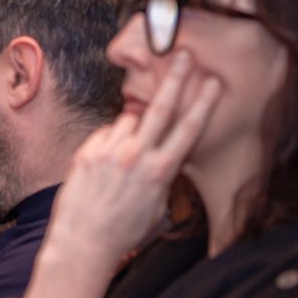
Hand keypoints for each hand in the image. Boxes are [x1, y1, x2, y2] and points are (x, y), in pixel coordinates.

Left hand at [25, 51, 221, 297]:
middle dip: (175, 80)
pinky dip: (109, 142)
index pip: (188, 130)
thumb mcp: (157, 206)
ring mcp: (110, 152)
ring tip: (125, 157)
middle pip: (160, 109)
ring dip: (132, 129)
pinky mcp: (87, 153)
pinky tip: (105, 166)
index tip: (213, 82)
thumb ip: (162, 175)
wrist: (84, 242)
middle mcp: (136, 157)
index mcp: (161, 171)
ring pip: (128, 121)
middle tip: (182, 54)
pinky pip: (105, 134)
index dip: (203, 104)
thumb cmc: (124, 232)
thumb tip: (163, 155)